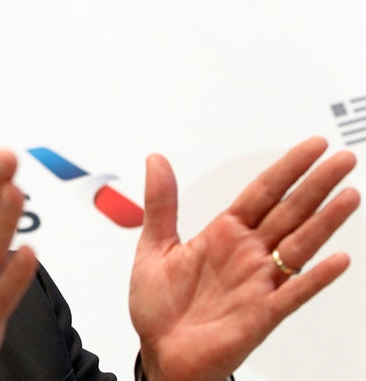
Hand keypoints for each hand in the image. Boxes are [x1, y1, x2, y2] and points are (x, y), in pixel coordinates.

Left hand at [130, 137, 358, 380]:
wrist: (160, 354)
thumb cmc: (159, 307)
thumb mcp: (153, 247)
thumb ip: (160, 203)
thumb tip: (156, 160)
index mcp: (223, 235)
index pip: (263, 193)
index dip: (288, 169)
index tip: (313, 146)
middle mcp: (247, 254)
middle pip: (289, 212)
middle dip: (316, 184)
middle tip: (344, 159)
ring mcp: (258, 283)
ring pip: (299, 245)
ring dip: (325, 221)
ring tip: (349, 196)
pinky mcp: (262, 314)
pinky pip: (294, 293)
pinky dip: (315, 277)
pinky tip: (337, 260)